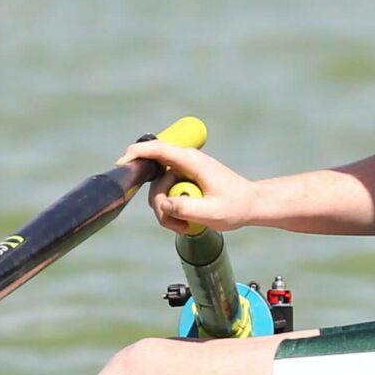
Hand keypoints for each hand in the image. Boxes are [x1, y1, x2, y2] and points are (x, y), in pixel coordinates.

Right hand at [119, 138, 261, 234]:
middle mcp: (185, 162)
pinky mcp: (185, 181)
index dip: (136, 153)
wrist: (252, 205)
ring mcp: (184, 172)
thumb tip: (162, 204)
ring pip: (159, 192)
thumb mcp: (212, 212)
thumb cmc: (236, 206)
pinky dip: (172, 212)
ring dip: (167, 213)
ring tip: (187, 226)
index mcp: (191, 161)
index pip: (157, 149)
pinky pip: (167, 196)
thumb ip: (185, 208)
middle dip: (159, 206)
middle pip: (154, 181)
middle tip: (176, 224)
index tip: (122, 164)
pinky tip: (186, 223)